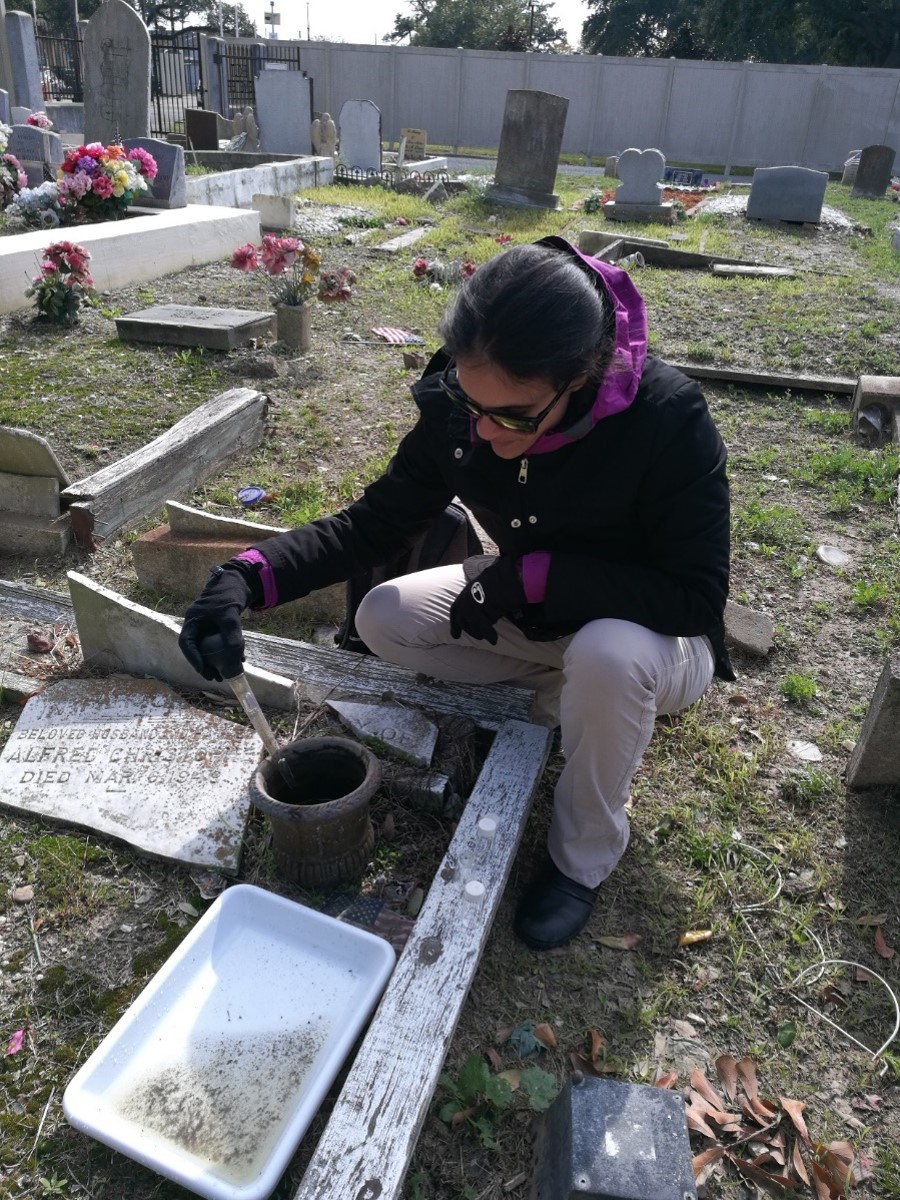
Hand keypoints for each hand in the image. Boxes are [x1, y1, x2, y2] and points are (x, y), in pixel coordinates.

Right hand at [178, 563, 256, 681]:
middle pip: (196, 648)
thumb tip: (236, 658)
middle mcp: (197, 624)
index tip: (203, 671)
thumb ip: (232, 634)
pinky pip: (218, 642)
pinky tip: (238, 659)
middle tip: (215, 677)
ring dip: (216, 661)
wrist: (239, 581)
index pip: (186, 643)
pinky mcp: (216, 627)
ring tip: (225, 674)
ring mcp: (206, 626)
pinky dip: (226, 651)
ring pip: (208, 647)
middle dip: (205, 664)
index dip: (193, 658)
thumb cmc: (229, 594)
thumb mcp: (230, 614)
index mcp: (192, 619)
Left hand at [449, 555, 524, 645]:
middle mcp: (464, 603)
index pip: (454, 612)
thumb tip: (480, 604)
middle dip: (469, 631)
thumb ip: (477, 596)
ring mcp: (471, 609)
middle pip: (463, 622)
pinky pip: (484, 629)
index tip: (455, 636)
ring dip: (479, 634)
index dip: (454, 625)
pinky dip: (490, 636)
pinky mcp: (481, 614)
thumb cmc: (496, 579)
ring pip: (473, 628)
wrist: (503, 576)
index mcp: (463, 595)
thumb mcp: (481, 586)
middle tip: (478, 637)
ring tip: (486, 636)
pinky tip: (494, 640)